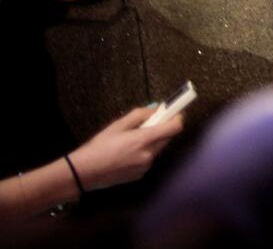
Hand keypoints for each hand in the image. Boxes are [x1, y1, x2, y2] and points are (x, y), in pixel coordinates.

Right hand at [69, 106, 183, 191]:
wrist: (84, 173)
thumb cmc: (99, 147)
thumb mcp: (118, 125)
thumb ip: (140, 115)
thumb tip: (156, 109)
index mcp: (144, 140)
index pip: (175, 127)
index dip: (178, 117)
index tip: (175, 111)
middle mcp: (149, 154)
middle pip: (168, 137)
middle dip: (164, 128)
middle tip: (151, 123)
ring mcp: (146, 166)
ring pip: (158, 148)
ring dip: (153, 141)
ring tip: (133, 139)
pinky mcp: (140, 175)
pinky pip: (149, 159)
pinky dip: (145, 152)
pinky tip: (127, 153)